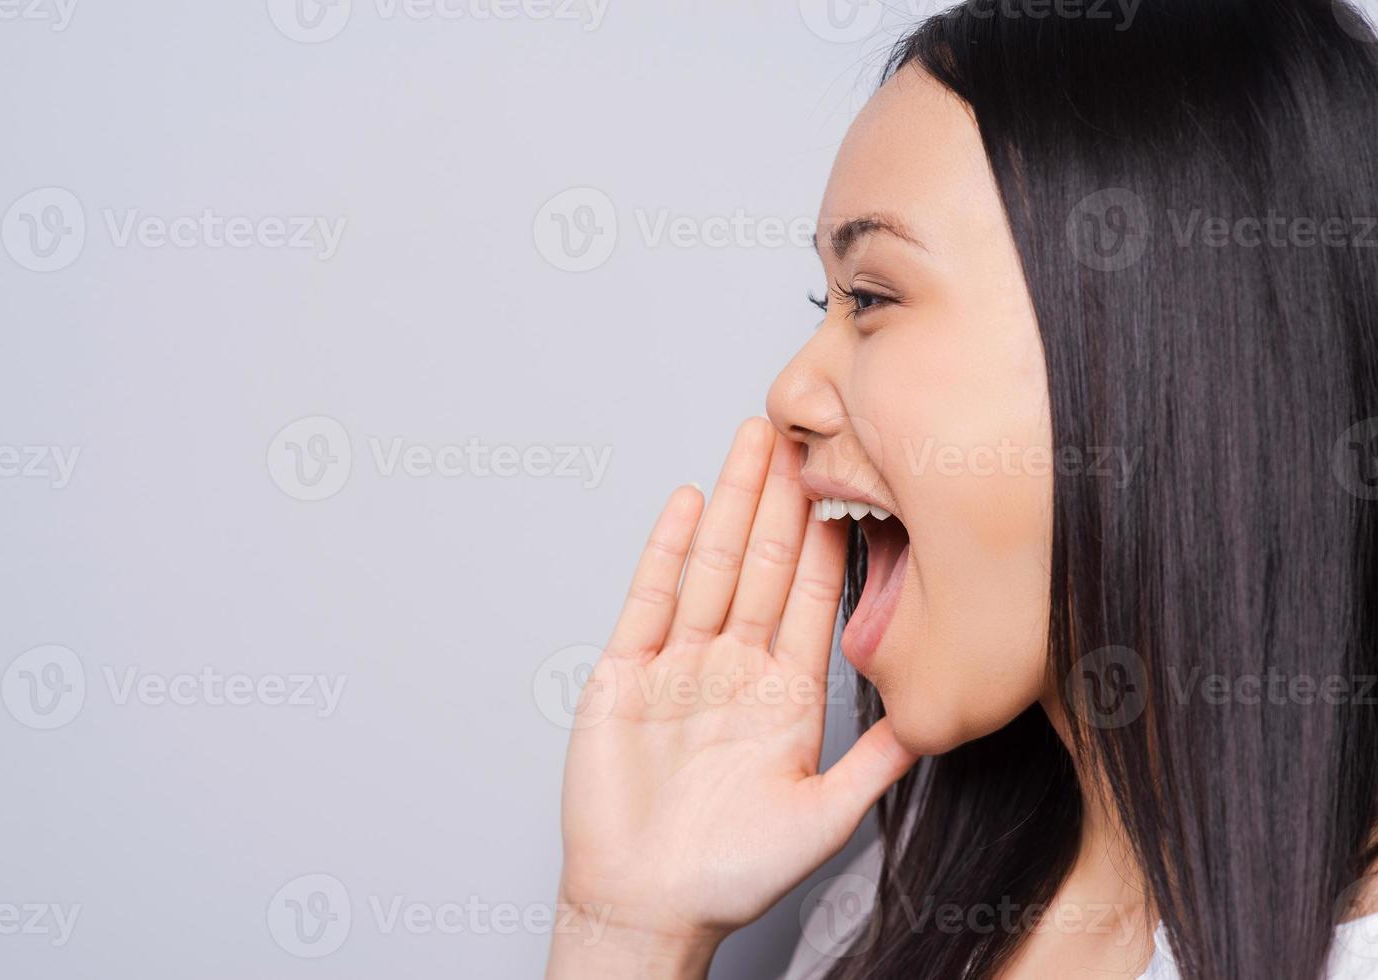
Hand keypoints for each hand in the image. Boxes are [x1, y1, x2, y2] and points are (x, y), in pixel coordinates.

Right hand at [547, 418, 917, 978]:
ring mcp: (681, 664)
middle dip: (781, 497)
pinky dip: (667, 548)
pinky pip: (651, 597)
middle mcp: (735, 667)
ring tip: (750, 440)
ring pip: (711, 566)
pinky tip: (686, 501)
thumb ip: (877, 761)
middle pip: (761, 564)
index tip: (848, 483)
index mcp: (785, 695)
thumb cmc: (730, 874)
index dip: (827, 539)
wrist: (647, 903)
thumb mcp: (826, 817)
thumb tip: (937, 721)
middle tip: (798, 430)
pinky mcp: (628, 671)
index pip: (810, 598)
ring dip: (731, 502)